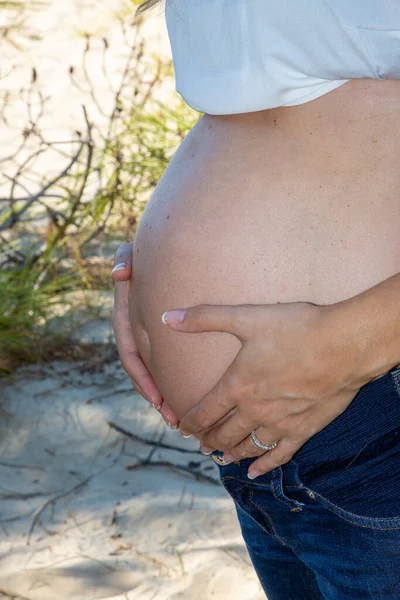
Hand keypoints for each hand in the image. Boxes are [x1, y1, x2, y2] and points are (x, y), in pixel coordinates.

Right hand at [112, 243, 178, 426]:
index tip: (157, 398)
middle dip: (156, 396)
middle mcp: (137, 329)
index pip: (131, 354)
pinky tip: (193, 395)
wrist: (174, 249)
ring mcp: (152, 334)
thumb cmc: (152, 251)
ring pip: (156, 370)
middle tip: (173, 419)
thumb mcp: (135, 251)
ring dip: (167, 395)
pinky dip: (177, 380)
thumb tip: (119, 273)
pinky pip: (170, 362)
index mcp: (127, 318)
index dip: (142, 378)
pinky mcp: (168, 336)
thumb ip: (126, 257)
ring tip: (183, 418)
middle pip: (143, 371)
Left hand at [162, 302, 364, 477]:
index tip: (181, 427)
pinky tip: (255, 472)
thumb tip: (167, 317)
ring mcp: (280, 423)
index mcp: (237, 386)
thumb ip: (204, 318)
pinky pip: (280, 454)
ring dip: (231, 452)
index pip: (204, 413)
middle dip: (208, 440)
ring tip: (222, 456)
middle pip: (224, 433)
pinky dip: (265, 466)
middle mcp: (254, 410)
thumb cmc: (296, 329)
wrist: (344, 345)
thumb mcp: (246, 317)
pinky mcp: (304, 429)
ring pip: (248, 446)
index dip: (190, 423)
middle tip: (200, 445)